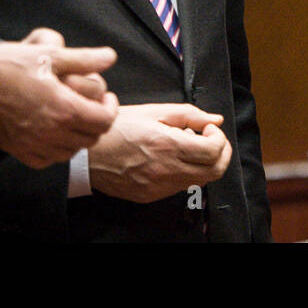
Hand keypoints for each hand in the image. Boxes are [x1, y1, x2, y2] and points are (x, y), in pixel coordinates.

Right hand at [0, 40, 117, 167]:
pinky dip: (57, 150)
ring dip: (79, 136)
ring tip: (74, 117)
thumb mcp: (49, 54)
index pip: (104, 120)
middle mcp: (53, 132)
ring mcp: (35, 145)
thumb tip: (110, 57)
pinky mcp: (19, 151)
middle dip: (97, 121)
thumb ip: (84, 58)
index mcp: (65, 108)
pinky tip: (54, 133)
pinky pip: (48, 160)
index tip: (106, 98)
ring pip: (72, 151)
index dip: (111, 108)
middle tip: (93, 105)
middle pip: (91, 137)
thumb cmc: (8, 66)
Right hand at [88, 103, 232, 203]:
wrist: (87, 154)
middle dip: (220, 153)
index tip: (209, 130)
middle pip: (214, 171)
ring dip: (202, 163)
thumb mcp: (152, 111)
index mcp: (167, 145)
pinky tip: (171, 158)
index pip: (213, 152)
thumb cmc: (116, 128)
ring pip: (199, 181)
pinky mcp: (151, 196)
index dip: (219, 139)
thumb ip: (188, 115)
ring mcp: (159, 187)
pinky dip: (185, 172)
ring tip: (185, 146)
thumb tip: (214, 120)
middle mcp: (166, 170)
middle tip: (210, 139)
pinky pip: (179, 187)